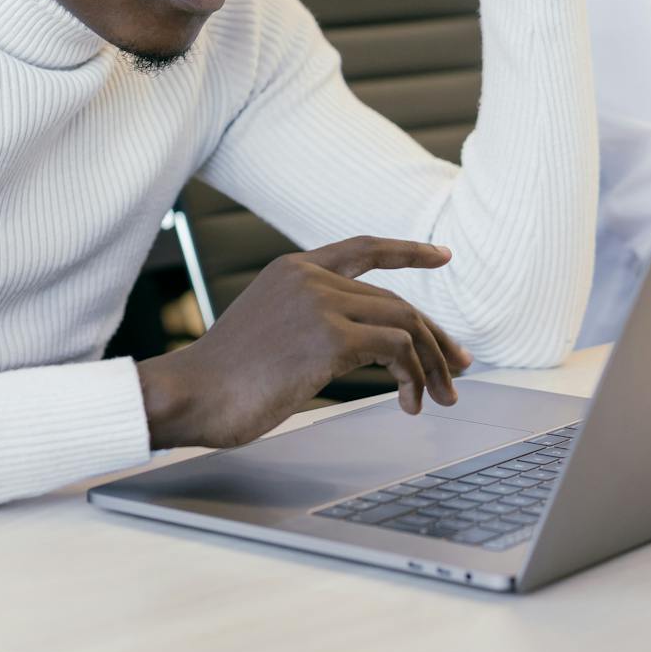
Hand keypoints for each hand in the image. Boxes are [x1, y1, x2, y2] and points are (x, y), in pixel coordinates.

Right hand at [136, 237, 472, 448]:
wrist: (192, 393)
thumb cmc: (226, 377)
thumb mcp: (271, 330)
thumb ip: (312, 322)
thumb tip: (368, 346)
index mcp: (293, 268)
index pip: (363, 247)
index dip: (408, 250)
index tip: (443, 255)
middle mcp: (310, 276)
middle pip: (396, 299)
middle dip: (435, 337)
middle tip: (458, 368)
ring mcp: (320, 303)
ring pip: (405, 322)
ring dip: (431, 364)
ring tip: (439, 397)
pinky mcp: (329, 337)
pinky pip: (396, 349)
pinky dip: (413, 378)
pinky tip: (408, 404)